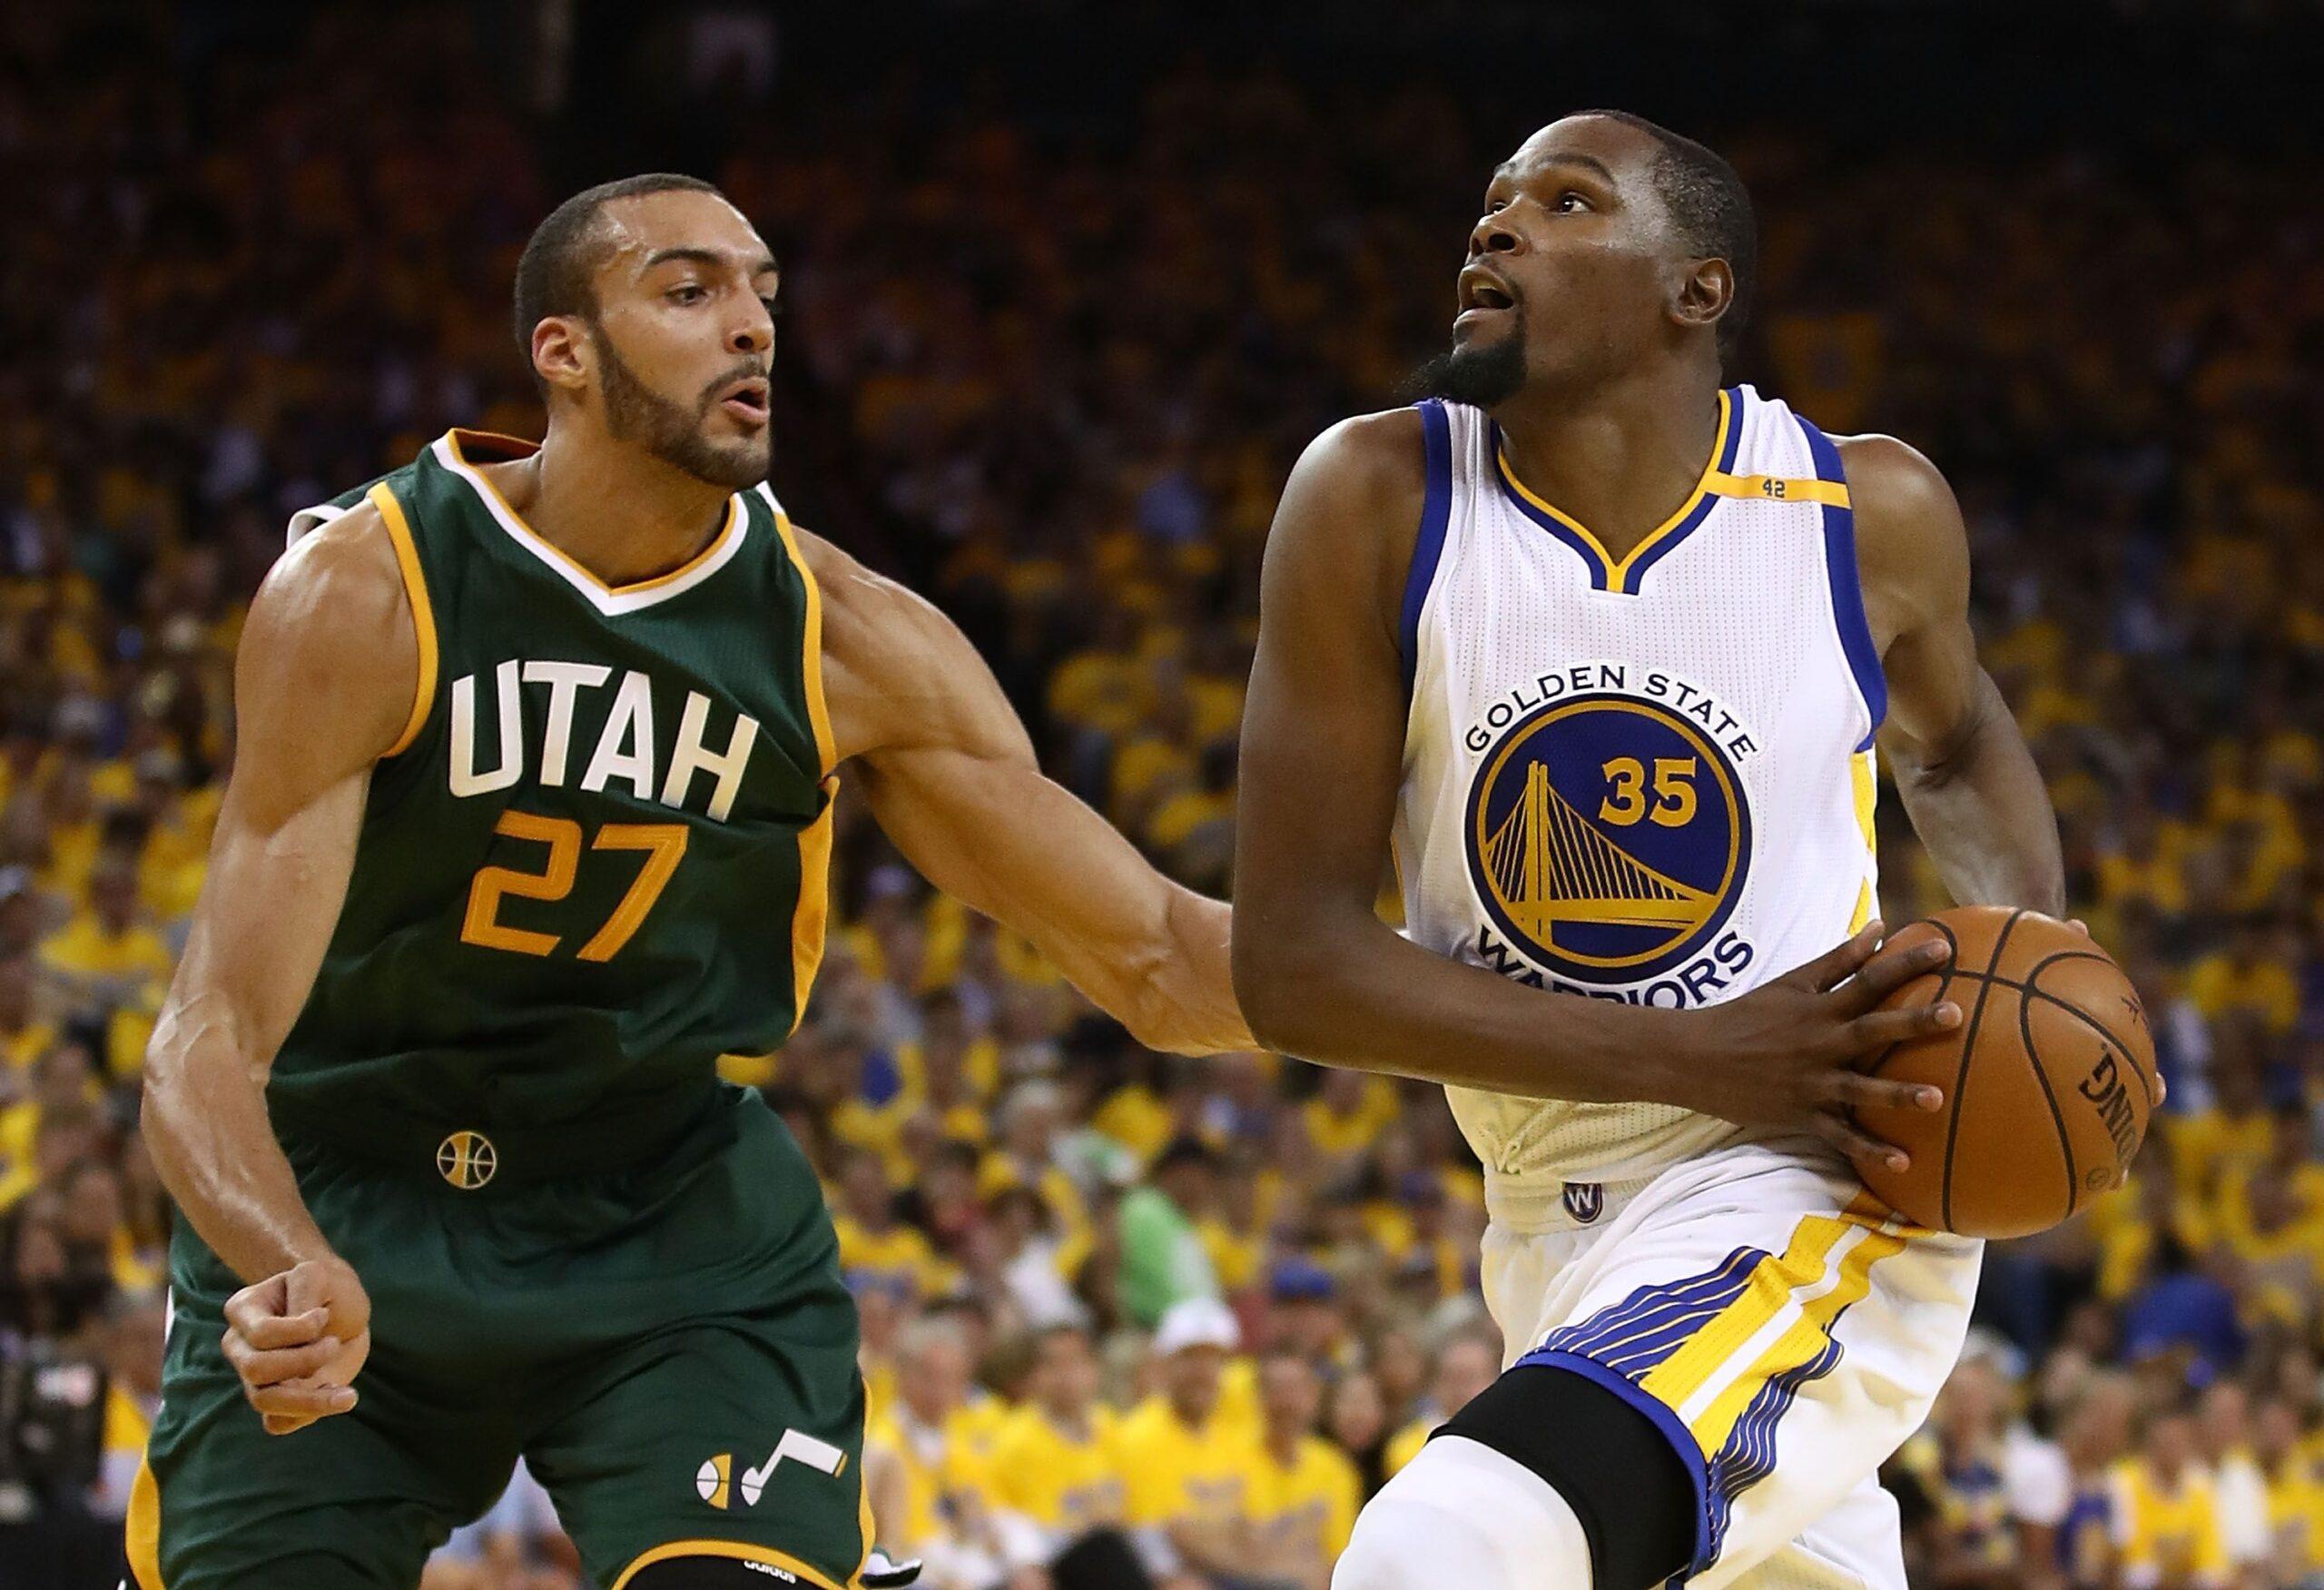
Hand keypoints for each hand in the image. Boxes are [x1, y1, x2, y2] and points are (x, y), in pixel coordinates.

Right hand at [221, 1255, 371, 1435]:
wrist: (342, 1313)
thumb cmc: (327, 1290)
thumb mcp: (318, 1277)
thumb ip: (304, 1298)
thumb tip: (301, 1341)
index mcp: (243, 1311)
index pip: (261, 1334)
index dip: (299, 1330)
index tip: (325, 1315)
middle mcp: (239, 1347)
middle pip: (256, 1369)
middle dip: (305, 1360)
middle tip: (334, 1344)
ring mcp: (252, 1378)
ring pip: (264, 1402)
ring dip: (311, 1400)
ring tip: (349, 1395)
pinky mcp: (273, 1401)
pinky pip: (277, 1423)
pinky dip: (307, 1415)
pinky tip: (336, 1397)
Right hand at [1668, 921, 1959, 1181]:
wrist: (1696, 1058)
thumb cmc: (1748, 1015)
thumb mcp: (1792, 983)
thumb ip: (1839, 960)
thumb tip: (1882, 927)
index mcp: (1817, 1008)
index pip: (1867, 979)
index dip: (1905, 962)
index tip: (1944, 948)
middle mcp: (1818, 1044)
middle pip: (1872, 1031)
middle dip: (1913, 1022)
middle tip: (1955, 1014)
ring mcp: (1810, 1083)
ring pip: (1859, 1089)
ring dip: (1896, 1094)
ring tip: (1935, 1098)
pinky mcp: (1801, 1116)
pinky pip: (1840, 1136)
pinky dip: (1869, 1151)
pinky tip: (1902, 1163)